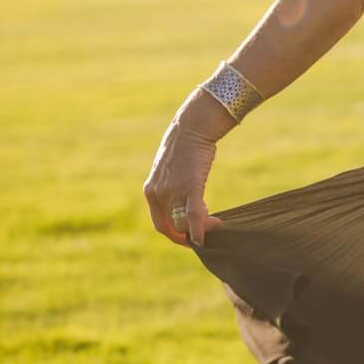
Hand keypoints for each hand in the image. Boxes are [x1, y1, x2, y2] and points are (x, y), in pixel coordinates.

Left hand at [143, 114, 223, 246]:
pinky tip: (205, 236)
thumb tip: (184, 206)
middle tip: (208, 227)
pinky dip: (199, 230)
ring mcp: (172, 191)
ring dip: (199, 229)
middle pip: (171, 228)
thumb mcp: (170, 172)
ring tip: (213, 220)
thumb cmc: (186, 149)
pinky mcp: (190, 186)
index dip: (176, 235)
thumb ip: (171, 189)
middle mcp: (157, 193)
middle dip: (190, 234)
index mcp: (151, 191)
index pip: (160, 225)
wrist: (192, 128)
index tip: (191, 235)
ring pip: (182, 225)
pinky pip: (192, 216)